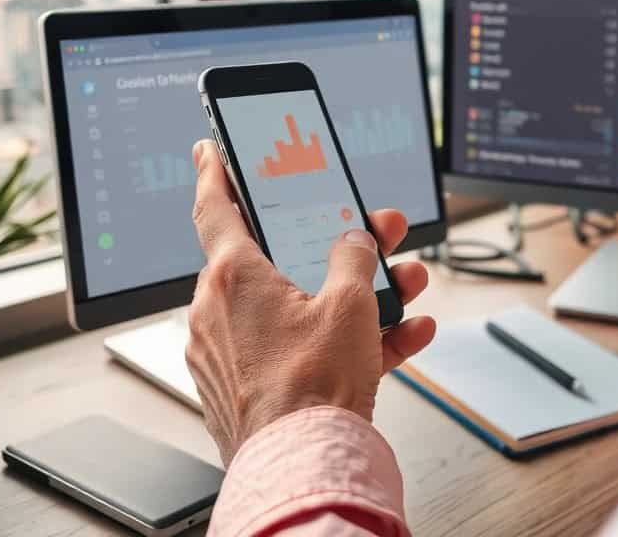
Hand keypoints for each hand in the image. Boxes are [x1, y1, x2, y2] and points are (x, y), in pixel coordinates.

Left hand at [185, 139, 436, 465]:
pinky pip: (302, 347)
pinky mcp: (250, 388)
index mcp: (230, 277)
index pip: (214, 206)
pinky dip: (348, 339)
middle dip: (333, 242)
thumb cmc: (311, 389)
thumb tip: (355, 241)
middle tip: (368, 228)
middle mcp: (219, 311)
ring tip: (404, 286)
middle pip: (278, 257)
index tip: (212, 150)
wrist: (303, 468)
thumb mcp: (348, 303)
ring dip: (354, 293)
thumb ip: (354, 257)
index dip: (217, 171)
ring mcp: (232, 353)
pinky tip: (404, 335)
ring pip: (298, 303)